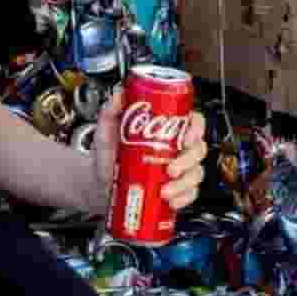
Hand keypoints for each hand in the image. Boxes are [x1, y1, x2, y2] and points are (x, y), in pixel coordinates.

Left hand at [90, 85, 208, 212]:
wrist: (98, 181)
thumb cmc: (108, 152)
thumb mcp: (107, 128)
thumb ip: (111, 109)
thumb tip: (118, 94)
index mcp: (168, 129)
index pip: (193, 121)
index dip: (196, 128)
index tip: (186, 138)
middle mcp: (177, 148)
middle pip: (198, 149)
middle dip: (188, 161)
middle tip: (170, 169)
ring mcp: (178, 170)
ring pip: (196, 173)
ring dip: (184, 184)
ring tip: (165, 190)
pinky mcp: (175, 189)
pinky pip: (189, 194)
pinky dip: (183, 199)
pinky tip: (171, 201)